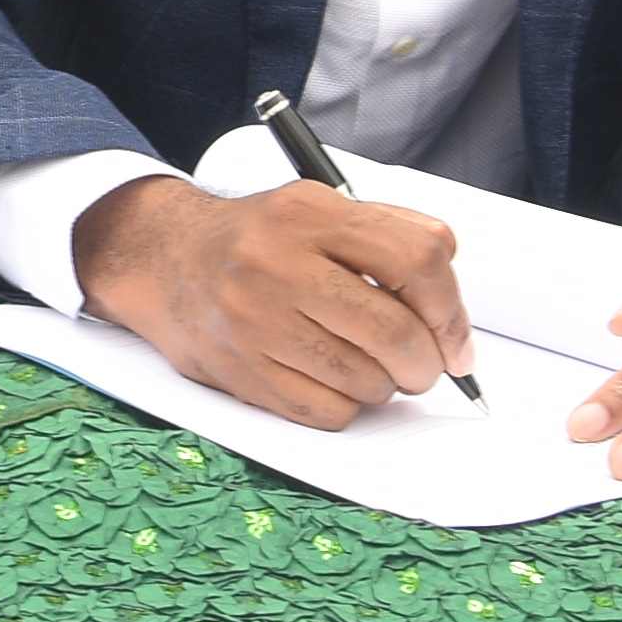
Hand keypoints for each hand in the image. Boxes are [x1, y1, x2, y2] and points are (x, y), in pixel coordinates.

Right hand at [70, 172, 471, 427]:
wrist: (164, 261)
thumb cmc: (259, 241)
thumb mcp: (320, 209)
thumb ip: (391, 237)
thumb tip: (452, 314)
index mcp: (311, 213)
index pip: (418, 258)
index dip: (451, 310)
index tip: (456, 340)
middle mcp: (279, 262)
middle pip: (395, 331)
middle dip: (426, 364)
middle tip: (424, 368)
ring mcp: (255, 320)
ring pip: (365, 380)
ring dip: (383, 386)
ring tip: (366, 367)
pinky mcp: (239, 369)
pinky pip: (325, 412)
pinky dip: (344, 406)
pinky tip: (330, 382)